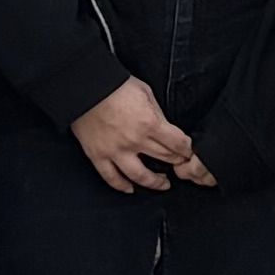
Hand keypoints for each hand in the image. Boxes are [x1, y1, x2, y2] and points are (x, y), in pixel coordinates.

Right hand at [70, 76, 206, 195]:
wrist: (86, 87)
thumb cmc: (116, 86)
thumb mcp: (146, 93)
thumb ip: (157, 113)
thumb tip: (166, 128)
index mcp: (150, 123)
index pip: (177, 143)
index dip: (186, 149)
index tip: (188, 151)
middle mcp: (135, 141)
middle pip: (163, 158)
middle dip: (176, 162)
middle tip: (180, 165)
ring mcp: (115, 151)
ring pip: (140, 176)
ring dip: (155, 182)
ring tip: (163, 184)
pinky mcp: (98, 156)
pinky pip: (111, 177)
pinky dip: (122, 186)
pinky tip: (130, 189)